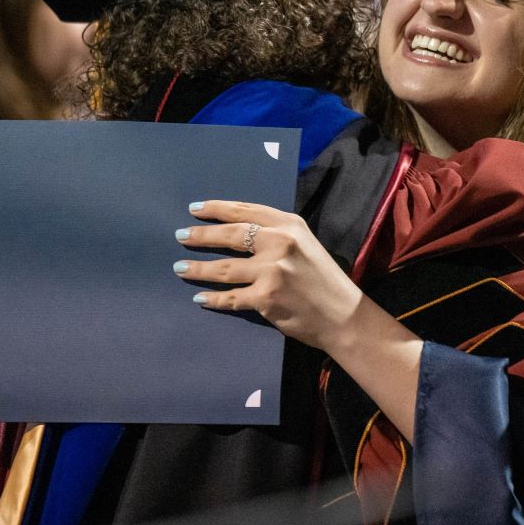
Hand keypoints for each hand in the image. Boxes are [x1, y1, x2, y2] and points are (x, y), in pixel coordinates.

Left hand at [174, 200, 366, 353]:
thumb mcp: (306, 245)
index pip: (246, 211)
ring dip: (198, 269)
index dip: (216, 209)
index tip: (195, 209)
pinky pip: (230, 297)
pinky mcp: (265, 298)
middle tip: (182, 235)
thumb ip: (278, 235)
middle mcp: (280, 243)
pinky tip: (200, 298)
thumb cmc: (324, 280)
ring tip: (181, 268)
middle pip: (230, 235)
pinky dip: (212, 299)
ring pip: (223, 268)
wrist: (343, 315)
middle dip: (201, 235)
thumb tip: (238, 232)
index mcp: (290, 225)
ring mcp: (272, 271)